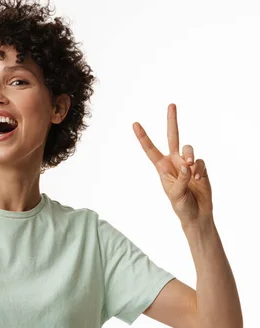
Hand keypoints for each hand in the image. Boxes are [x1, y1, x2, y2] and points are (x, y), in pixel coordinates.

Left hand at [133, 103, 212, 225]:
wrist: (197, 214)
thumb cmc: (181, 205)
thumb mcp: (176, 195)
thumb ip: (181, 179)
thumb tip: (187, 165)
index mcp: (162, 167)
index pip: (150, 149)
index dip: (143, 137)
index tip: (134, 124)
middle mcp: (174, 162)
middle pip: (172, 137)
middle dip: (172, 121)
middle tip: (171, 104)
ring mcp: (188, 163)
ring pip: (188, 148)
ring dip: (189, 155)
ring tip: (190, 167)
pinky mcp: (201, 167)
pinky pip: (201, 162)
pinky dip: (200, 169)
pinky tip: (199, 179)